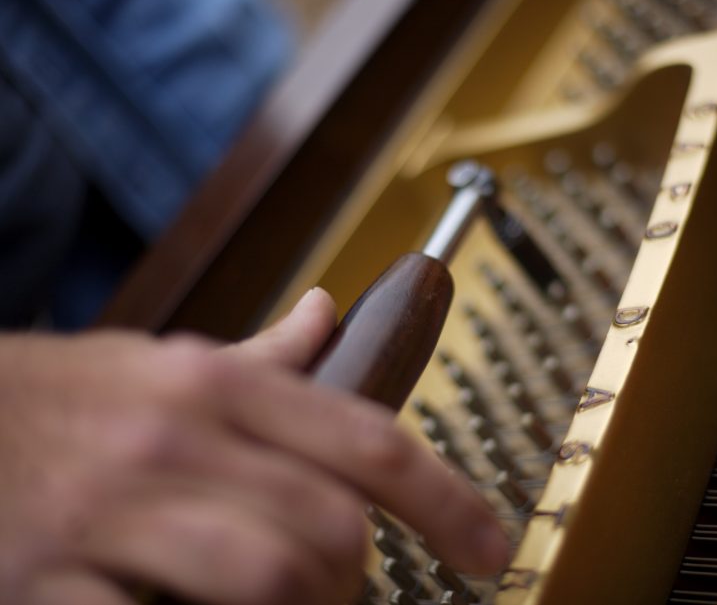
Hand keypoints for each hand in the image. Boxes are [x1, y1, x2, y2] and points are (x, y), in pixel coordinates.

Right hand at [0, 289, 506, 604]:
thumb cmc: (61, 399)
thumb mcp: (161, 360)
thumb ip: (259, 355)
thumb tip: (329, 315)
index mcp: (215, 384)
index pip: (367, 439)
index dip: (447, 500)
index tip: (488, 545)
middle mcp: (174, 440)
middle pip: (332, 523)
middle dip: (360, 574)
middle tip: (350, 584)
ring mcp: (112, 514)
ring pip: (271, 576)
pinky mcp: (51, 582)